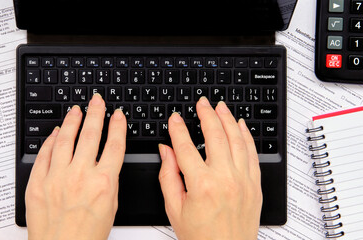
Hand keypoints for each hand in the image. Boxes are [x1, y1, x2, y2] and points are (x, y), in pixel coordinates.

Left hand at [25, 94, 126, 239]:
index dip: (118, 126)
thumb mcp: (111, 206)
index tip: (118, 115)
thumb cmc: (87, 235)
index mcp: (103, 182)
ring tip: (77, 110)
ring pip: (66, 139)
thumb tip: (106, 160)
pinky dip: (51, 140)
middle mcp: (81, 175)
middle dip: (96, 113)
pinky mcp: (38, 182)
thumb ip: (109, 179)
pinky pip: (45, 154)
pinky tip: (57, 132)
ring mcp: (57, 177)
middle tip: (97, 101)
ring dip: (73, 121)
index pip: (115, 145)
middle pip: (91, 135)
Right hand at [158, 97, 261, 239]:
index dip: (178, 129)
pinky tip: (240, 126)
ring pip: (236, 139)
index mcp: (201, 185)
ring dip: (227, 119)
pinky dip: (246, 136)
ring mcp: (243, 180)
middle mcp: (224, 178)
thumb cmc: (201, 237)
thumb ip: (168, 176)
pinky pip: (252, 153)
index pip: (186, 147)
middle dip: (206, 114)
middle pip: (215, 135)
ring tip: (220, 107)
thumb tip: (166, 151)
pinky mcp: (254, 185)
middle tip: (202, 103)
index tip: (175, 118)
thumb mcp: (174, 208)